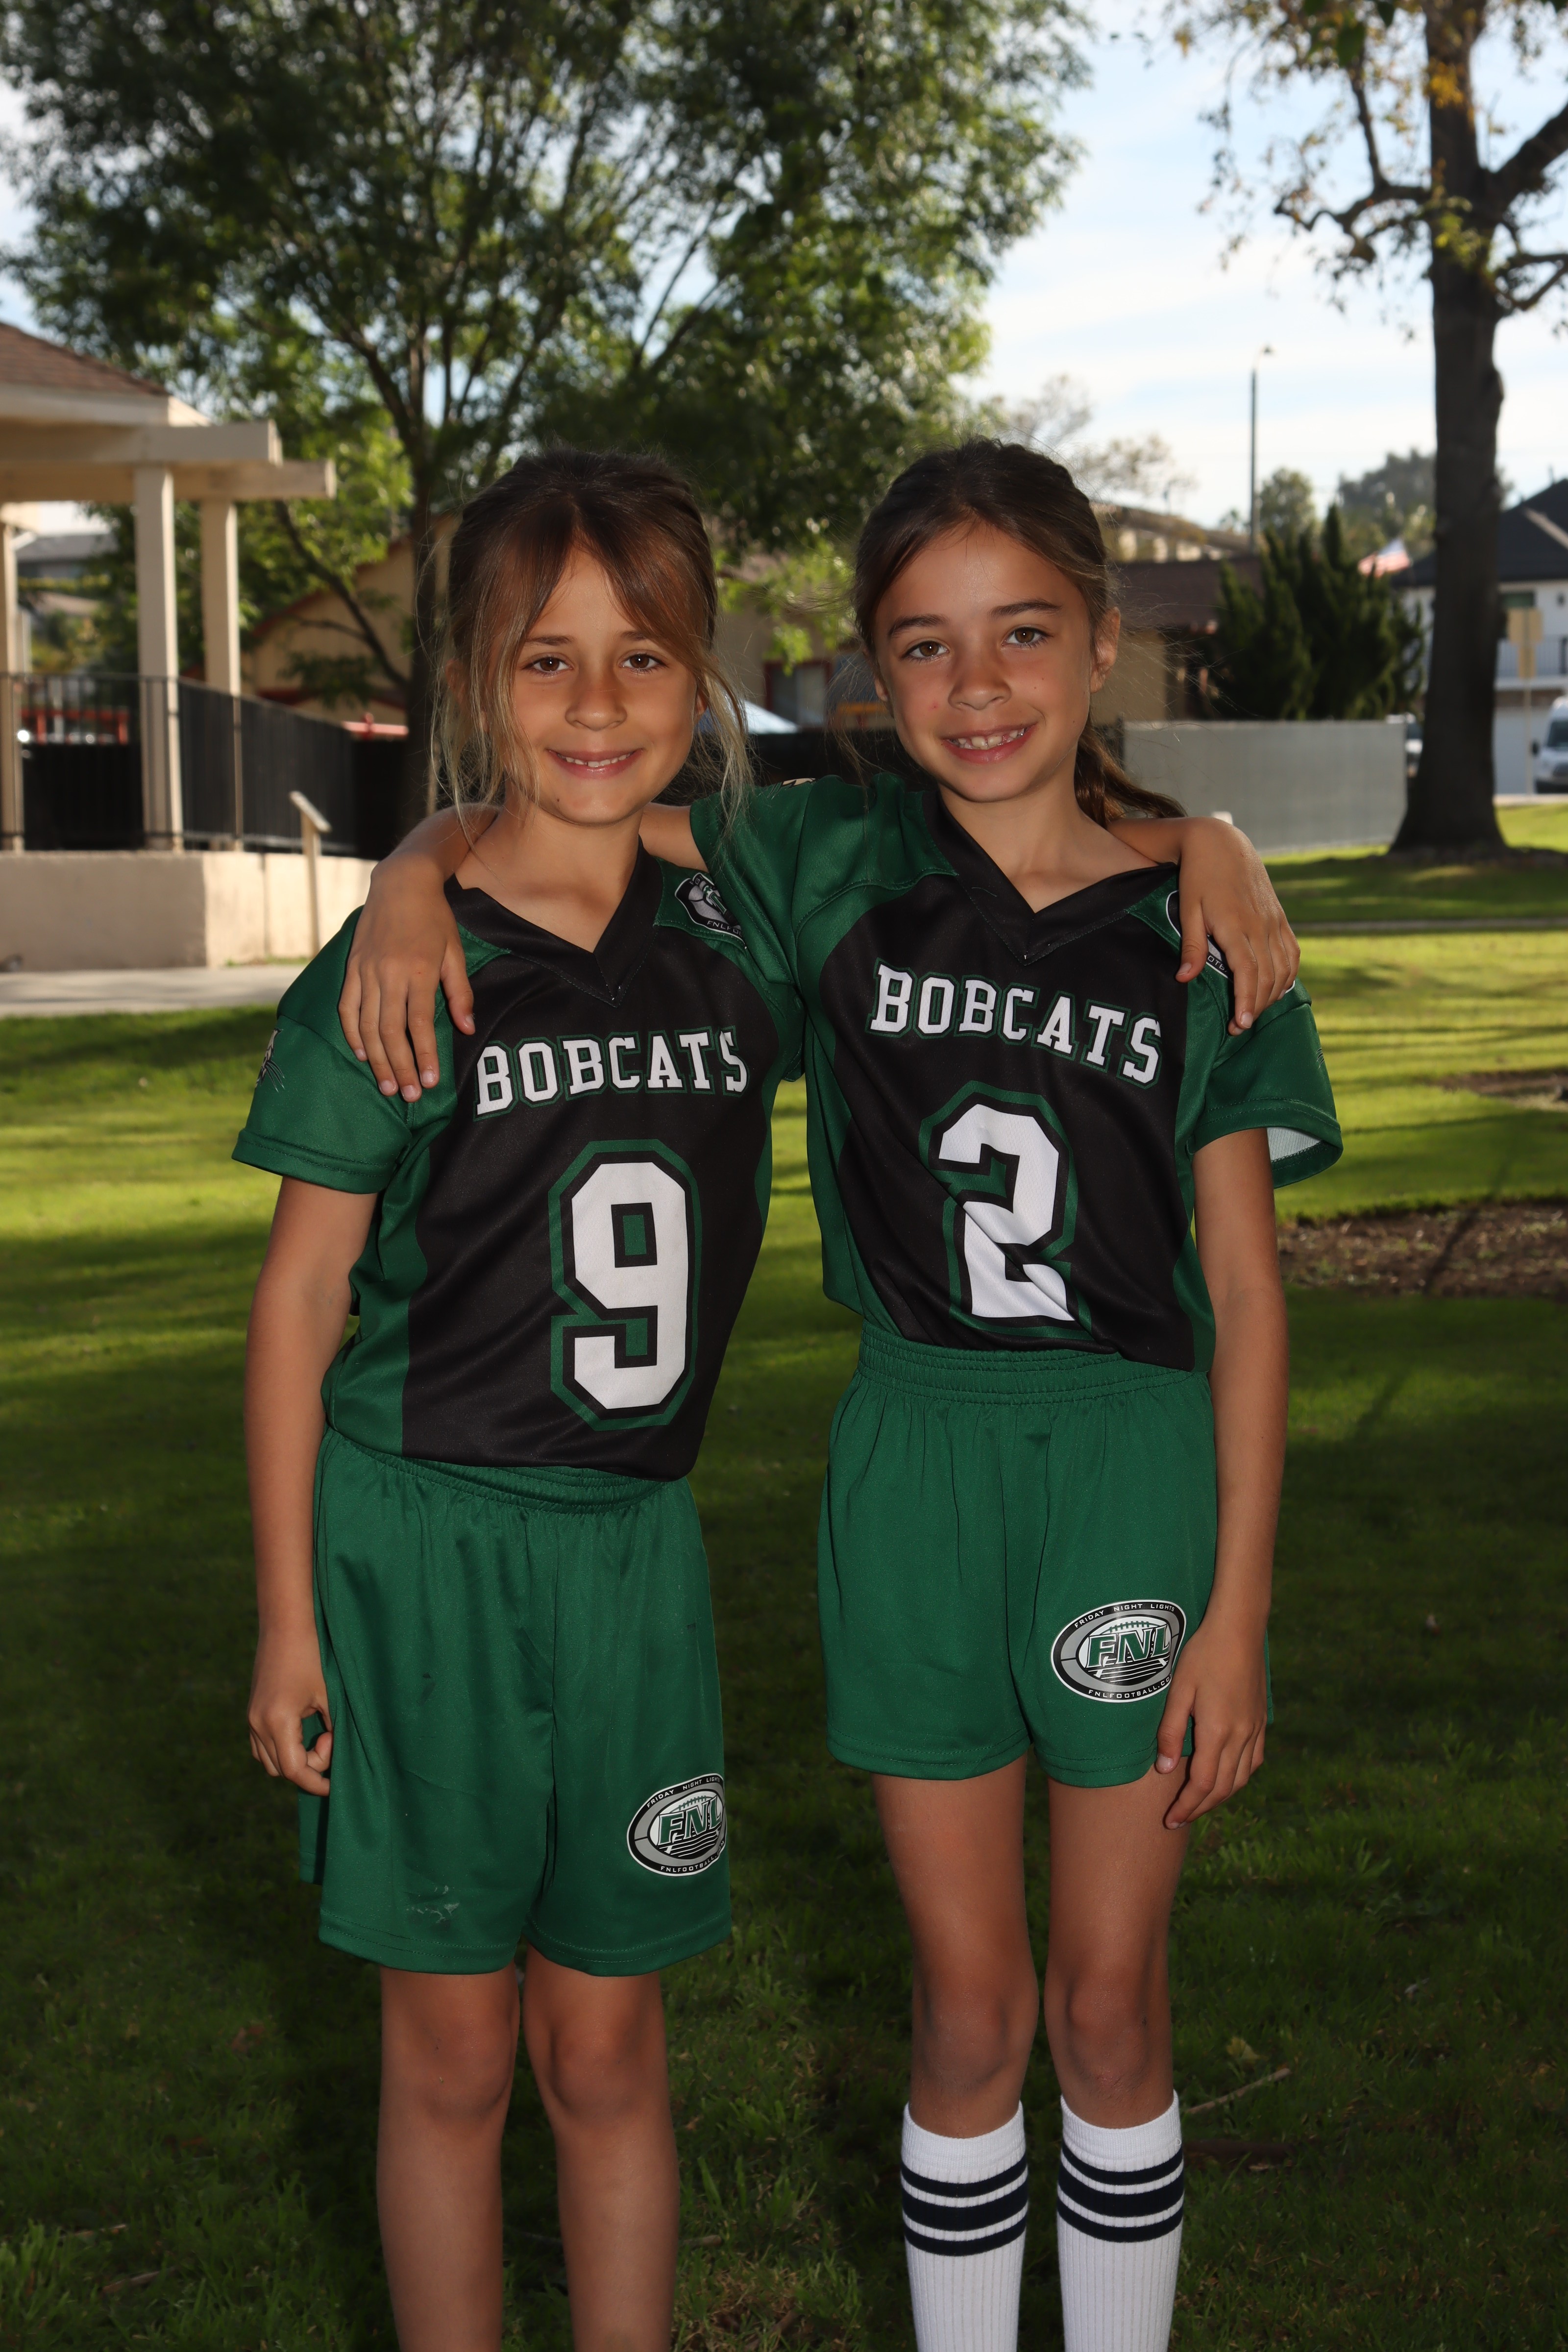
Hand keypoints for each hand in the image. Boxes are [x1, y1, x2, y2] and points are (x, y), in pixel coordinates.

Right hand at [248, 1625, 333, 1795]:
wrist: (286, 1623)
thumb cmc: (313, 1654)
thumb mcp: (330, 1694)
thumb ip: (333, 1728)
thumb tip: (338, 1755)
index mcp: (277, 1721)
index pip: (294, 1770)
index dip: (316, 1782)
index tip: (336, 1784)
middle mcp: (257, 1724)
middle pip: (281, 1770)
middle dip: (309, 1766)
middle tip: (330, 1737)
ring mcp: (251, 1718)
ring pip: (269, 1761)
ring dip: (294, 1759)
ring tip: (319, 1733)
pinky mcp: (252, 1711)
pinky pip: (262, 1745)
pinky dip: (282, 1748)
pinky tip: (304, 1730)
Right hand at [339, 858, 472, 1100]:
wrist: (401, 884)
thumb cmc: (434, 919)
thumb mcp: (454, 952)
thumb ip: (460, 993)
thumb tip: (466, 1029)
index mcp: (418, 971)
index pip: (419, 1024)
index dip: (424, 1056)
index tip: (431, 1082)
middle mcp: (388, 974)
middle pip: (390, 1032)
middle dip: (400, 1067)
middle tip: (409, 1094)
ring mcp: (366, 971)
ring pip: (366, 1025)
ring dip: (376, 1059)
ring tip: (387, 1085)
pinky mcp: (351, 967)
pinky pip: (347, 1007)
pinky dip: (351, 1033)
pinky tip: (361, 1053)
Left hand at [1153, 1616, 1266, 1827]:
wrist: (1241, 1629)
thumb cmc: (1204, 1654)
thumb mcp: (1179, 1690)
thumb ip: (1170, 1731)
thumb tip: (1163, 1769)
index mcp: (1217, 1731)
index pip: (1202, 1784)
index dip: (1186, 1807)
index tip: (1170, 1820)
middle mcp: (1241, 1737)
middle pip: (1222, 1788)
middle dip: (1200, 1808)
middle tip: (1180, 1819)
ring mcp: (1255, 1730)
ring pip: (1240, 1779)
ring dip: (1219, 1797)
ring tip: (1199, 1804)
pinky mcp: (1261, 1721)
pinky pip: (1253, 1762)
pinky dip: (1238, 1778)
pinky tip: (1226, 1778)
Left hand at [1170, 818, 1299, 1034]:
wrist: (1221, 843)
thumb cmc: (1198, 876)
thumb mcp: (1188, 909)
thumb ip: (1191, 946)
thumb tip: (1185, 979)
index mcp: (1236, 926)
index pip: (1248, 973)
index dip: (1246, 1002)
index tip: (1240, 1025)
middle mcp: (1260, 926)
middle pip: (1267, 977)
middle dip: (1256, 1007)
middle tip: (1239, 1027)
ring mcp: (1273, 921)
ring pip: (1283, 968)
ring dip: (1272, 995)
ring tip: (1254, 1012)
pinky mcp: (1279, 917)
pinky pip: (1292, 952)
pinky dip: (1288, 974)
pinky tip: (1278, 989)